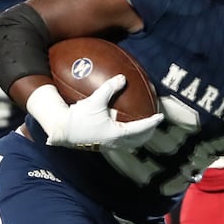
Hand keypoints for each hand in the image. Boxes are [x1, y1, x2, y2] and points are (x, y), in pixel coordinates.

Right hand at [47, 75, 163, 150]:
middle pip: (138, 140)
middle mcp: (115, 142)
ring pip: (130, 143)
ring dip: (139, 136)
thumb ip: (109, 88)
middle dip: (148, 132)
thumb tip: (122, 77)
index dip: (152, 122)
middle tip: (154, 124)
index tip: (161, 117)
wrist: (62, 130)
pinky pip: (120, 142)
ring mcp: (108, 146)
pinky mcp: (101, 145)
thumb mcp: (95, 100)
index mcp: (117, 133)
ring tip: (143, 129)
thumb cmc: (78, 117)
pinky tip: (123, 128)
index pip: (140, 128)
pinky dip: (128, 136)